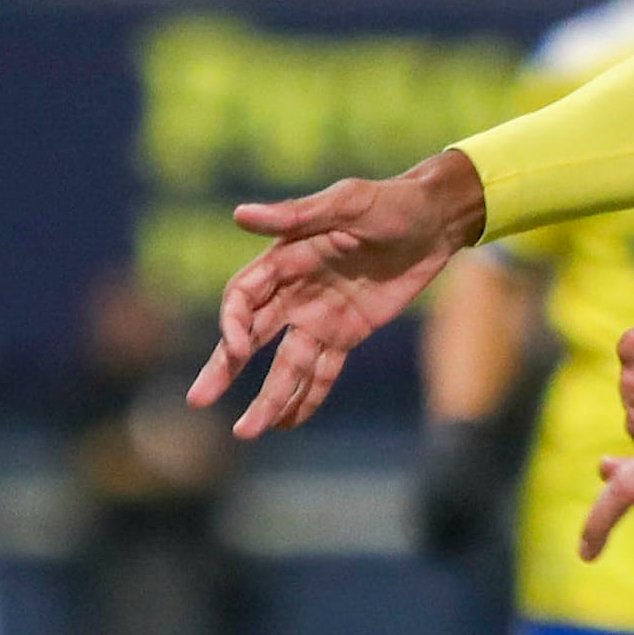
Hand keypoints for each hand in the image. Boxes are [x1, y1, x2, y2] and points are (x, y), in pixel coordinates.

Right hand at [189, 152, 488, 436]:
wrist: (435, 222)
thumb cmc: (389, 203)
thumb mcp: (346, 203)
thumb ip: (296, 215)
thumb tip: (240, 214)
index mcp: (285, 258)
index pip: (243, 298)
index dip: (233, 324)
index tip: (237, 349)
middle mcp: (294, 292)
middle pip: (250, 336)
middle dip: (224, 368)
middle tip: (198, 400)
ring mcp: (320, 317)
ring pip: (286, 365)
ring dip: (267, 398)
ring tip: (247, 431)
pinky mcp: (347, 334)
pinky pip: (322, 372)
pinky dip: (306, 398)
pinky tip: (286, 424)